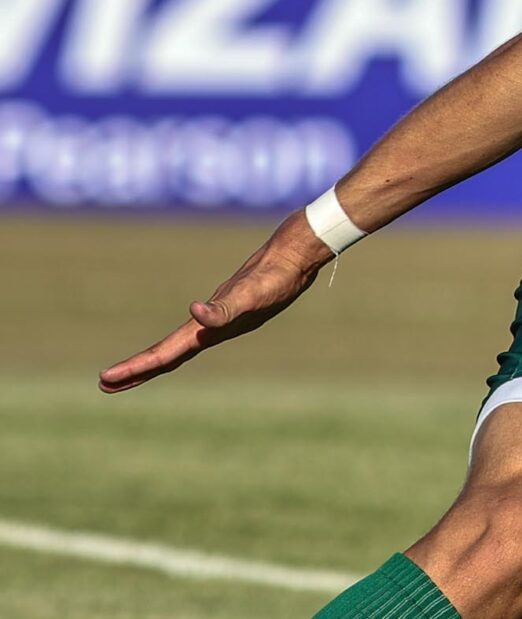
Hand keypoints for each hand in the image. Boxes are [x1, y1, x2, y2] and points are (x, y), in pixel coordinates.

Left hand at [99, 212, 334, 393]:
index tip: (105, 380)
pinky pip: (195, 329)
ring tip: (132, 370)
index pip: (165, 355)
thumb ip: (224, 309)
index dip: (135, 368)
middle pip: (168, 356)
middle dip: (137, 372)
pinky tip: (181, 336)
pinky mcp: (226, 306)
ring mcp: (220, 319)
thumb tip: (194, 313)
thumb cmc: (276, 276)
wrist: (298, 256)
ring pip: (180, 346)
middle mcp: (212, 329)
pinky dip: (179, 340)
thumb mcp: (249, 294)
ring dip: (154, 359)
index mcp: (210, 331)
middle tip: (104, 384)